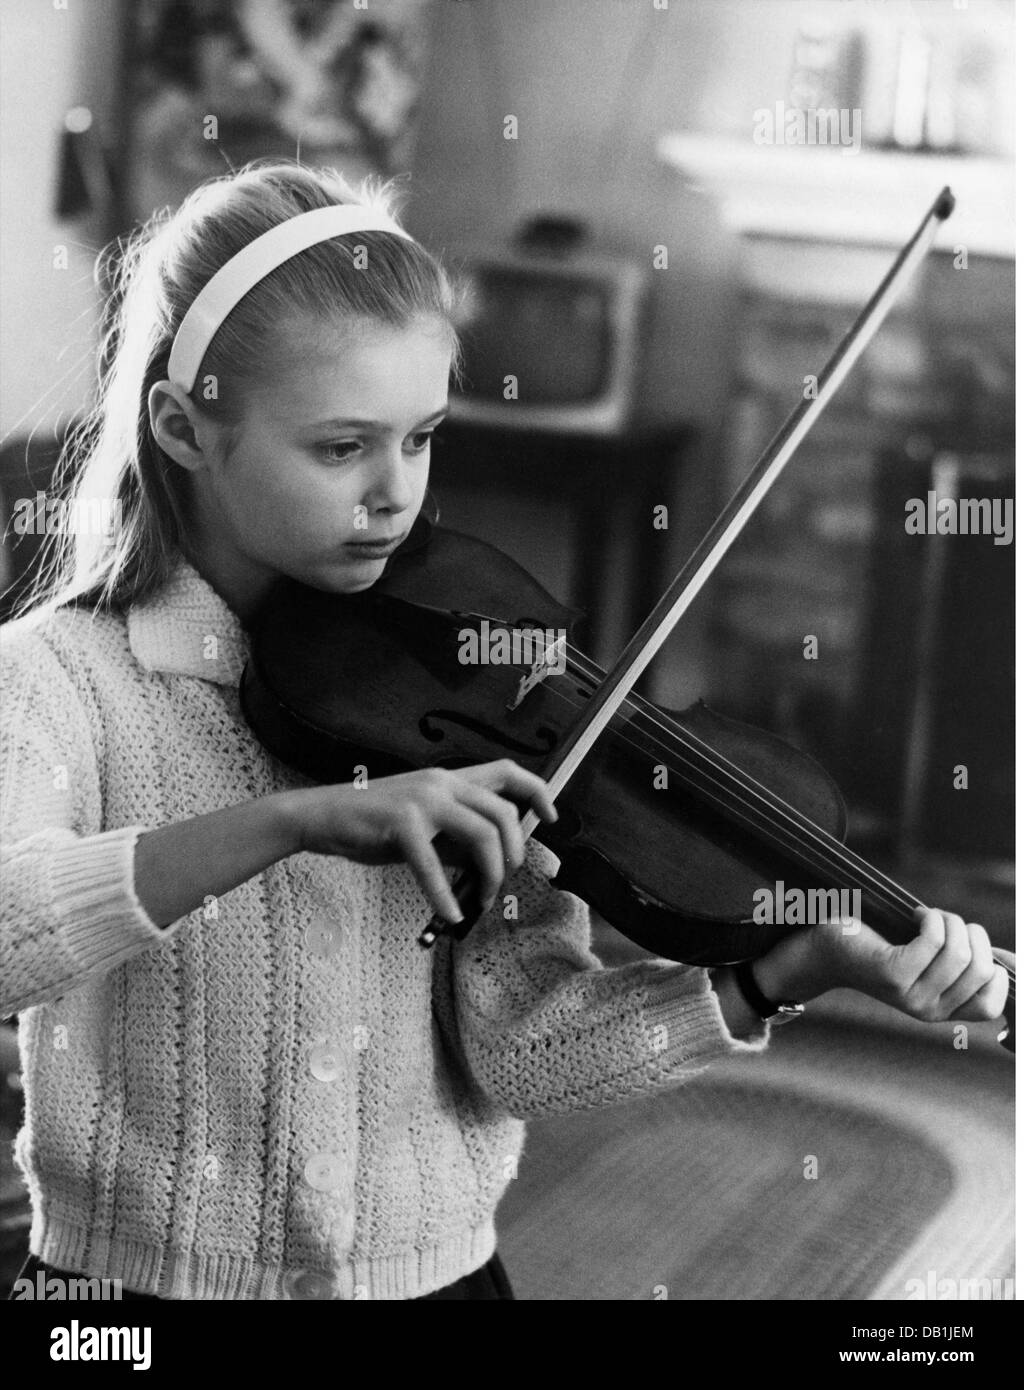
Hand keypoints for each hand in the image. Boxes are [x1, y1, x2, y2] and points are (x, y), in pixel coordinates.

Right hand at [284, 760, 557, 924]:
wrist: (322, 817)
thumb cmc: (372, 823)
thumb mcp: (423, 825)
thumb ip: (457, 837)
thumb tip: (489, 862)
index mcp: (449, 779)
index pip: (507, 772)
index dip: (537, 792)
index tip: (552, 818)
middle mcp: (441, 782)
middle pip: (503, 811)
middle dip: (515, 851)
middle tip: (504, 879)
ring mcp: (422, 800)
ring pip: (482, 834)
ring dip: (490, 874)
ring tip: (480, 899)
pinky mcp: (402, 823)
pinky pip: (434, 865)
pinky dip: (444, 895)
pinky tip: (449, 914)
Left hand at [754, 907, 1009, 1024]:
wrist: (828, 948)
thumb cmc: (883, 945)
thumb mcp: (930, 959)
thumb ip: (966, 961)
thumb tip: (1011, 961)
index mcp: (944, 1011)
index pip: (994, 1002)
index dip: (997, 966)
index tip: (975, 940)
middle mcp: (930, 1012)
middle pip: (981, 969)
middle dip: (972, 933)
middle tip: (946, 922)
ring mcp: (911, 996)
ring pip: (959, 952)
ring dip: (950, 921)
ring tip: (928, 916)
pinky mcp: (893, 974)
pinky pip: (934, 941)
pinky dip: (931, 918)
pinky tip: (915, 915)